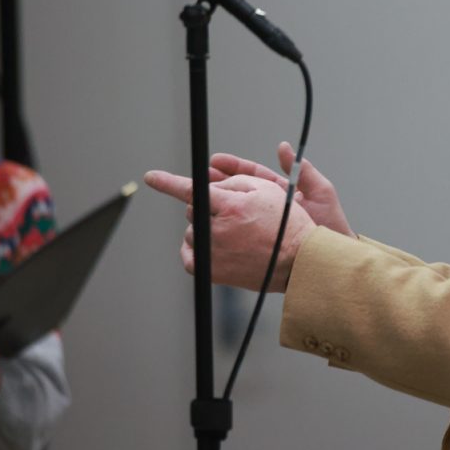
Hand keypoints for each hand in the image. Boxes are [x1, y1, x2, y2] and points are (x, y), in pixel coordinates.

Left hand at [143, 170, 316, 291]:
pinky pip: (190, 257)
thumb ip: (235, 182)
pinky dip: (196, 249)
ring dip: (205, 229)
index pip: (192, 190)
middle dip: (207, 208)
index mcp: (231, 206)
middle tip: (232, 214)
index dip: (168, 182)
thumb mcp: (267, 189)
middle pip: (194, 211)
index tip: (151, 177)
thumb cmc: (286, 224)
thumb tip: (211, 188)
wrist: (298, 261)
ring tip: (233, 234)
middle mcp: (218, 230)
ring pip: (193, 232)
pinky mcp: (213, 271)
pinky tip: (211, 246)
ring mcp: (213, 253)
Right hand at [209, 142, 354, 238]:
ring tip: (196, 197)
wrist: (330, 258)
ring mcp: (260, 226)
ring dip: (214, 204)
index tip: (214, 161)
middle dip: (216, 183)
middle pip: (236, 192)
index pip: (251, 176)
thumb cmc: (330, 225)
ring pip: (232, 212)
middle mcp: (267, 208)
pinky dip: (220, 229)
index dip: (232, 168)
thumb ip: (303, 170)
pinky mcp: (255, 244)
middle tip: (199, 178)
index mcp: (279, 193)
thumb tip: (283, 147)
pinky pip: (234, 234)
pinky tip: (206, 226)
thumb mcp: (320, 192)